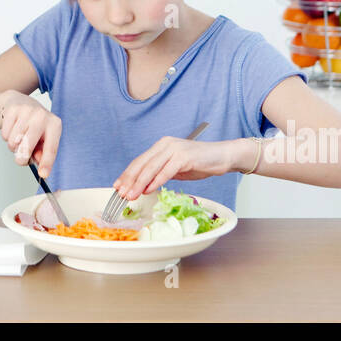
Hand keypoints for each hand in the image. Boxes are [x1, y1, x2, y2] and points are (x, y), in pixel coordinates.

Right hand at [0, 90, 60, 178]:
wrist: (20, 102)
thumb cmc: (35, 125)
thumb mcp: (44, 138)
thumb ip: (43, 154)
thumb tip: (42, 169)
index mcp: (54, 125)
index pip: (51, 148)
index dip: (46, 163)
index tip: (43, 174)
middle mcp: (42, 116)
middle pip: (27, 147)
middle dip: (21, 158)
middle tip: (20, 159)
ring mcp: (27, 111)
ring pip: (13, 142)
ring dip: (13, 146)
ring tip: (18, 139)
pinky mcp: (12, 109)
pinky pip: (5, 134)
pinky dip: (6, 137)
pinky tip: (12, 129)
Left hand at [113, 137, 239, 200]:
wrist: (223, 156)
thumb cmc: (200, 163)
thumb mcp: (176, 169)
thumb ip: (160, 174)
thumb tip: (143, 186)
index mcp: (161, 146)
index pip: (140, 161)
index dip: (127, 174)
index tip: (118, 186)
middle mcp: (165, 144)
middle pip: (142, 164)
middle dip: (130, 180)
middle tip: (121, 194)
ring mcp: (175, 149)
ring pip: (151, 168)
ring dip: (139, 183)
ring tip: (132, 195)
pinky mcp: (184, 157)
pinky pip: (166, 171)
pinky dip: (156, 181)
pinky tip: (148, 190)